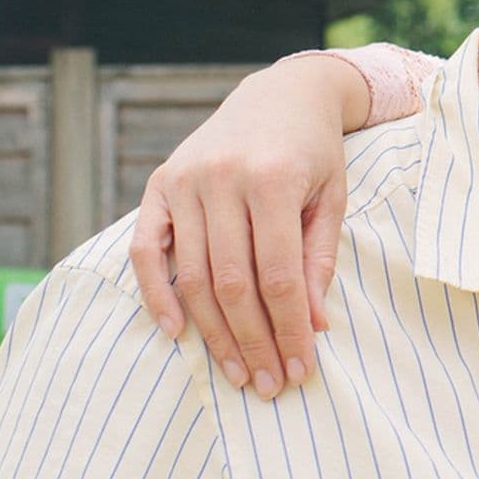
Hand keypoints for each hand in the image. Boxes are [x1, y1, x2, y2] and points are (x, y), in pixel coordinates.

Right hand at [129, 55, 367, 396]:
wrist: (280, 94)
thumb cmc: (314, 152)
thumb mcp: (332, 199)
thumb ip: (319, 259)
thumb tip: (313, 326)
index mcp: (273, 179)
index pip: (278, 275)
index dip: (288, 329)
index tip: (301, 369)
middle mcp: (223, 179)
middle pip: (232, 284)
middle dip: (253, 342)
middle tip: (270, 384)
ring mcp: (185, 181)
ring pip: (192, 276)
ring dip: (213, 333)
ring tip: (238, 372)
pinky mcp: (159, 184)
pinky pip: (146, 250)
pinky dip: (155, 294)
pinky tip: (176, 332)